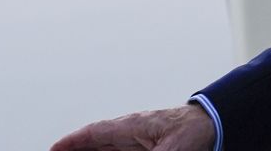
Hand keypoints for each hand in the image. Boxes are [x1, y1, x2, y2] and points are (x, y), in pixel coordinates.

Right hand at [50, 104, 214, 150]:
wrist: (217, 123)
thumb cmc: (195, 128)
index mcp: (132, 125)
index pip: (94, 133)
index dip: (72, 141)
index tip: (53, 148)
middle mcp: (132, 132)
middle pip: (97, 143)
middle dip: (77, 150)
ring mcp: (140, 140)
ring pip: (109, 149)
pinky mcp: (151, 148)